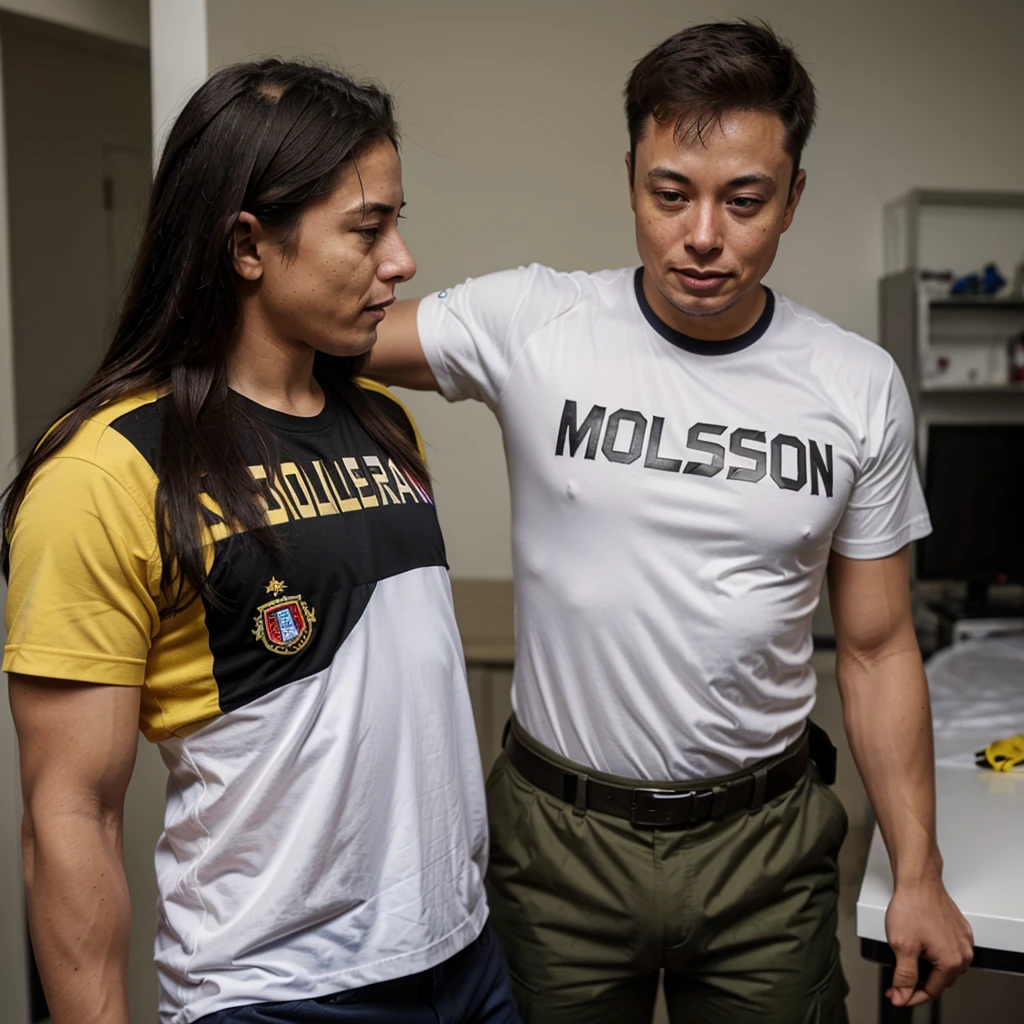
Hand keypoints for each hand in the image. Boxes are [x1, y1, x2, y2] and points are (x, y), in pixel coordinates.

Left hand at [885, 878, 973, 1006]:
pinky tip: (921, 944)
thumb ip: (903, 976)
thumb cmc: (912, 906)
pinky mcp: (959, 929)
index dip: (910, 995)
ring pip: (945, 965)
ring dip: (928, 968)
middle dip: (919, 982)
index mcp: (951, 961)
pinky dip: (934, 953)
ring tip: (909, 960)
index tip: (898, 995)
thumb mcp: (902, 946)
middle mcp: (963, 952)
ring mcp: (962, 940)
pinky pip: (948, 949)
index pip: (931, 991)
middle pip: (940, 980)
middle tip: (899, 980)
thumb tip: (902, 995)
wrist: (917, 880)